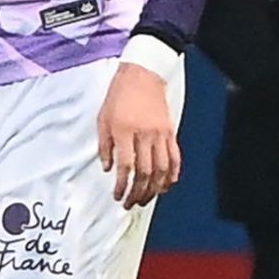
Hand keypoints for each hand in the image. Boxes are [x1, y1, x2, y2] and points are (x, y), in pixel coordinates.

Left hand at [96, 63, 180, 207]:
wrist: (142, 75)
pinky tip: (166, 186)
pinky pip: (175, 159)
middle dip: (137, 193)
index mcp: (124, 131)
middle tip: (130, 203)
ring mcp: (160, 134)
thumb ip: (104, 145)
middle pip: (145, 173)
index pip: (125, 166)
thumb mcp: (103, 118)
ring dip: (154, 189)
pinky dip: (172, 175)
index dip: (121, 185)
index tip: (118, 195)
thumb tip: (107, 168)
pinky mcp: (170, 132)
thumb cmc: (119, 95)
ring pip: (161, 170)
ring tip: (146, 199)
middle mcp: (144, 135)